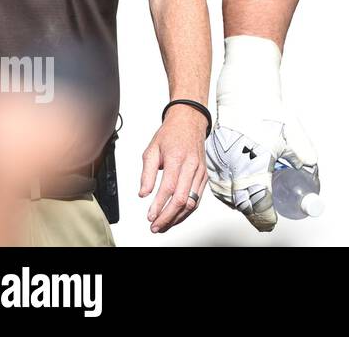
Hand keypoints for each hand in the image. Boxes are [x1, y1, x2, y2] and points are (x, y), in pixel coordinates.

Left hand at [140, 103, 208, 233]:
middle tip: (155, 226)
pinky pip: (198, 198)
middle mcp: (192, 166)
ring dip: (178, 217)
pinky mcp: (204, 175)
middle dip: (168, 217)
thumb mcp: (151, 150)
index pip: (169, 188)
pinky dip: (187, 210)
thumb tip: (144, 193)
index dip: (159, 205)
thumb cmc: (171, 134)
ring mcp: (200, 171)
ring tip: (164, 225)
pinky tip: (177, 216)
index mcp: (177, 159)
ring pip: (192, 202)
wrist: (190, 121)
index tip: (150, 216)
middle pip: (182, 199)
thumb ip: (147, 173)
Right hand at [204, 35, 317, 231]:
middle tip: (266, 216)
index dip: (266, 217)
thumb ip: (306, 160)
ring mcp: (220, 162)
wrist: (245, 91)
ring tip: (254, 203)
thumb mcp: (295, 136)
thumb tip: (312, 177)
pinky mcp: (212, 157)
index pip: (260, 203)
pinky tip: (238, 188)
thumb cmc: (268, 111)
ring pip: (227, 195)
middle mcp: (234, 167)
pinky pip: (217, 182)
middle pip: (242, 204)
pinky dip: (227, 191)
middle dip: (254, 213)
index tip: (272, 221)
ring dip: (240, 203)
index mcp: (255, 165)